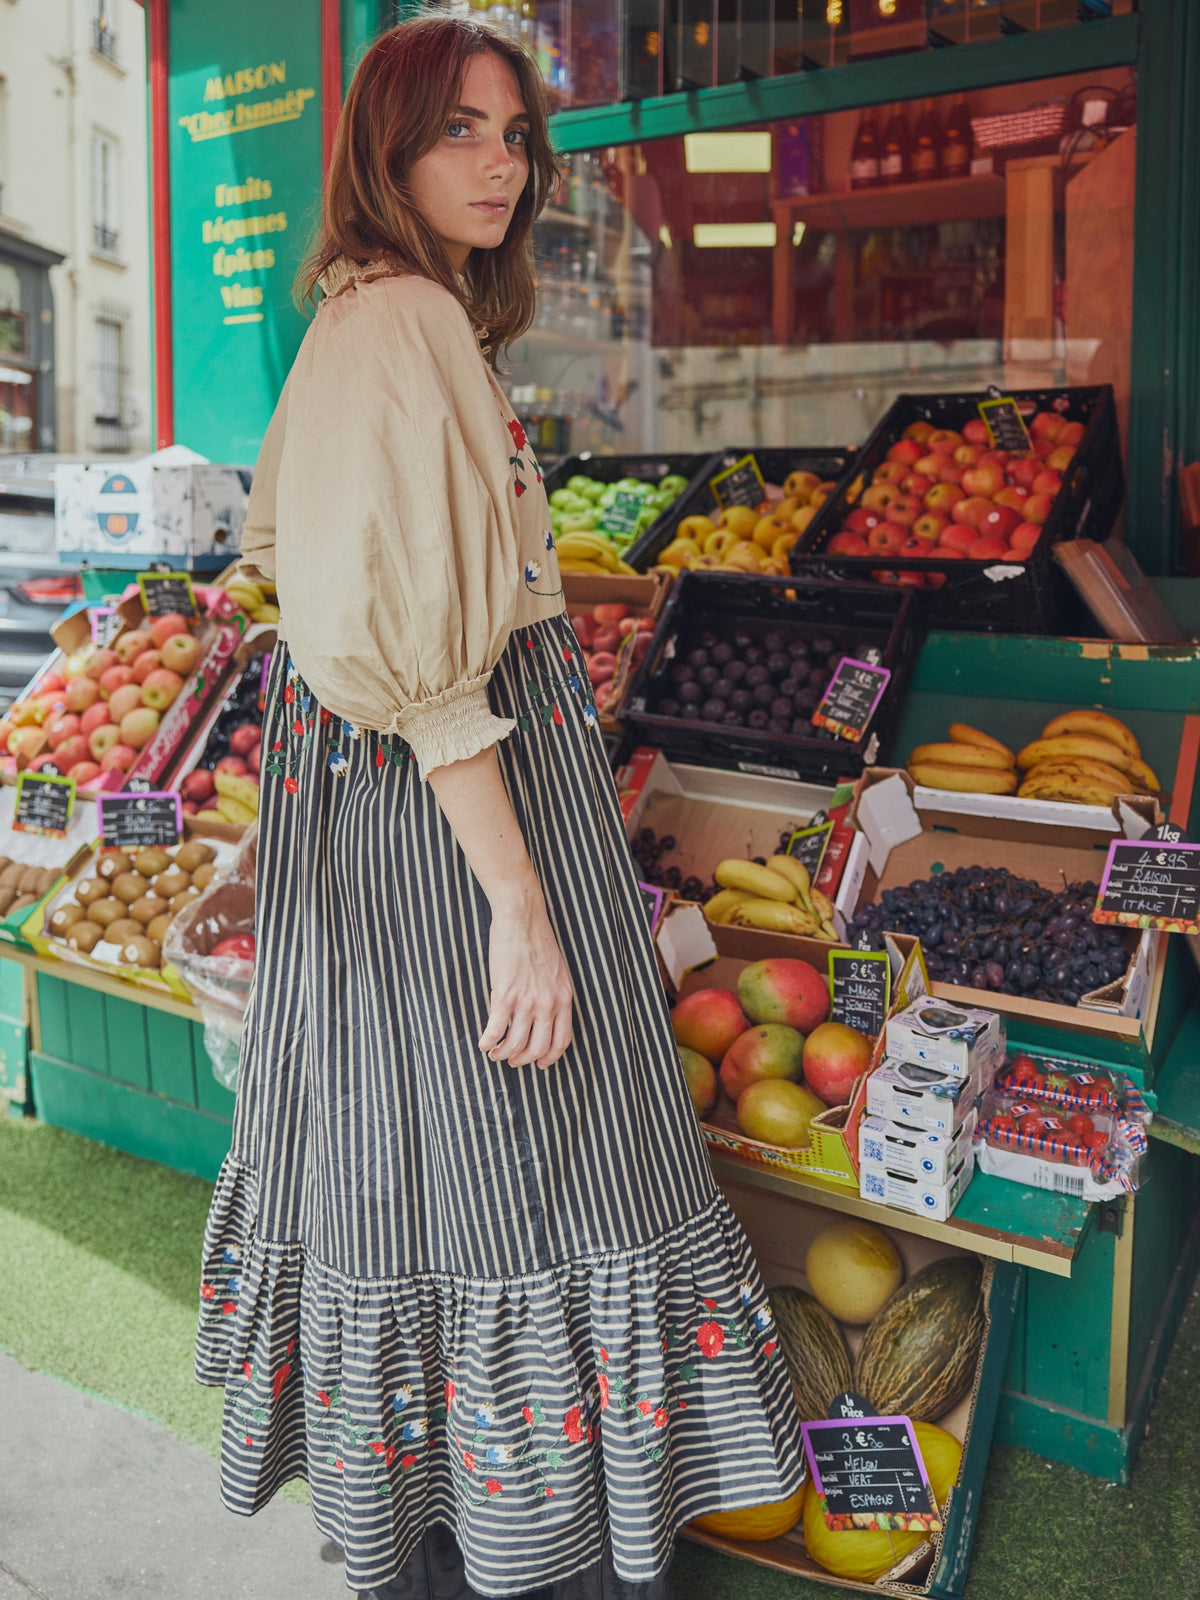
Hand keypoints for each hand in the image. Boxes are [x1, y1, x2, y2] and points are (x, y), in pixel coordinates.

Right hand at [477, 893, 573, 1068]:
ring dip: (503, 1054)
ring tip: (495, 1053)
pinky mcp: (505, 994)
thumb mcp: (558, 973)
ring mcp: (526, 1001)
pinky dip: (487, 1042)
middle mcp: (548, 1004)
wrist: (522, 919)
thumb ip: (555, 996)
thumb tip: (546, 1017)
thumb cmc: (538, 941)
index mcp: (564, 999)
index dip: (549, 1058)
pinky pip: (495, 1029)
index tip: (539, 1063)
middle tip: (512, 1060)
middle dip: (523, 1060)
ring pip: (515, 1044)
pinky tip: (483, 1043)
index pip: (562, 1041)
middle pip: (538, 1048)